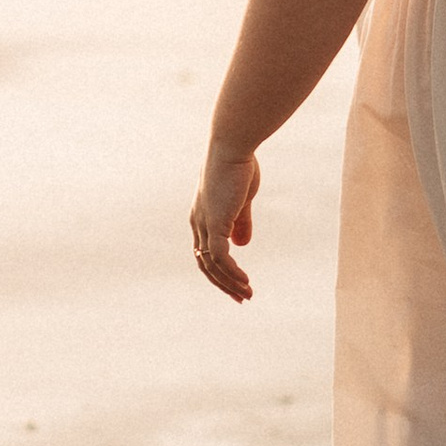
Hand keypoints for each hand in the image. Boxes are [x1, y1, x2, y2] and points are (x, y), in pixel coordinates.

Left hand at [190, 140, 261, 300]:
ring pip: (212, 265)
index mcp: (202, 217)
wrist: (232, 146)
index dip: (220, 270)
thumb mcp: (241, 199)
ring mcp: (204, 224)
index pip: (205, 252)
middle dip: (223, 284)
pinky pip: (220, 257)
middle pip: (205, 264)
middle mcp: (198, 223)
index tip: (238, 283)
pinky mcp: (214, 223)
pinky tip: (244, 281)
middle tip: (241, 298)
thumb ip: (240, 222)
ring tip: (247, 294)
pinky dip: (231, 272)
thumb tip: (243, 245)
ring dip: (230, 282)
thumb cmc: (238, 166)